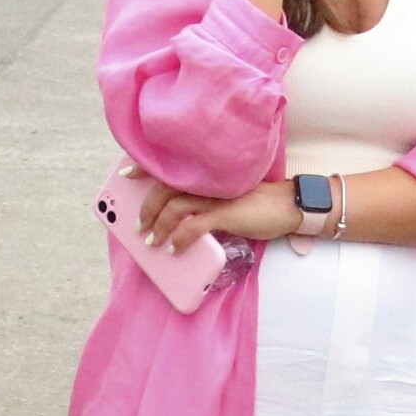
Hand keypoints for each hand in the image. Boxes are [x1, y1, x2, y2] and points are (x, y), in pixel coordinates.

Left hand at [143, 177, 302, 250]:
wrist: (288, 206)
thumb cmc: (257, 204)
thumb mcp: (226, 198)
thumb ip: (204, 204)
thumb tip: (180, 223)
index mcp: (207, 174)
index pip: (171, 168)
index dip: (145, 168)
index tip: (126, 175)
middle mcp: (209, 180)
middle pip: (166, 187)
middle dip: (147, 207)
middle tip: (139, 225)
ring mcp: (217, 195)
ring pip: (175, 206)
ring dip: (159, 225)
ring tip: (152, 240)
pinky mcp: (227, 212)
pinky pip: (195, 225)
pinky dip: (180, 238)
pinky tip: (175, 248)